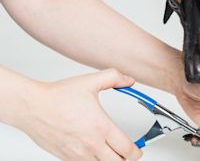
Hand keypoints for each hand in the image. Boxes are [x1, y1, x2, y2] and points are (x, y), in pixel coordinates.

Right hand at [13, 69, 141, 160]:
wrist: (31, 106)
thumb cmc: (57, 96)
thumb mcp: (91, 81)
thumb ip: (114, 78)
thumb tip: (129, 80)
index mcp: (101, 127)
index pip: (128, 150)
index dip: (137, 151)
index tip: (137, 149)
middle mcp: (91, 144)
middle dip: (126, 158)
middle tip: (126, 150)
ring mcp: (78, 154)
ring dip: (109, 160)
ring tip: (110, 151)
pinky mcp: (66, 158)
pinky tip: (93, 151)